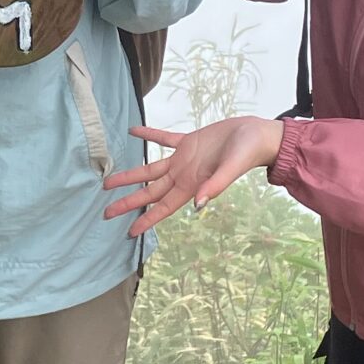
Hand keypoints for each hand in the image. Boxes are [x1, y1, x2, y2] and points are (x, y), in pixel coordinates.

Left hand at [101, 115, 285, 236]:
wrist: (257, 134)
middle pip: (150, 192)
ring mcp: (184, 159)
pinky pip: (164, 138)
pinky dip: (149, 135)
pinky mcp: (188, 141)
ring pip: (151, 169)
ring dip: (131, 174)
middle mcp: (184, 175)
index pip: (164, 207)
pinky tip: (133, 130)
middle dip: (129, 202)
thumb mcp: (231, 169)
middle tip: (106, 212)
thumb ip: (215, 186)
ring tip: (108, 180)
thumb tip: (198, 206)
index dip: (146, 219)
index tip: (129, 232)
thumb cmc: (248, 153)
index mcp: (192, 184)